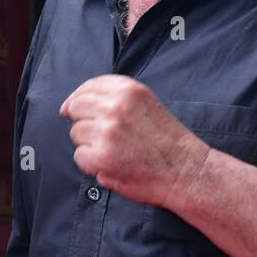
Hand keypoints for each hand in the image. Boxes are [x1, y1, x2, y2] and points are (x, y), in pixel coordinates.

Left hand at [60, 75, 209, 207]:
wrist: (186, 171)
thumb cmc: (168, 141)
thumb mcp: (147, 104)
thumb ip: (116, 98)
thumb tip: (76, 103)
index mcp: (128, 90)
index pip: (89, 86)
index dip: (77, 97)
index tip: (70, 107)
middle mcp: (115, 106)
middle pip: (76, 107)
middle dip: (82, 121)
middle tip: (97, 135)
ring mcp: (106, 131)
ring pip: (76, 133)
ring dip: (88, 144)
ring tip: (113, 152)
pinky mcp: (101, 156)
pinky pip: (79, 157)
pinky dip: (91, 164)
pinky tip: (111, 165)